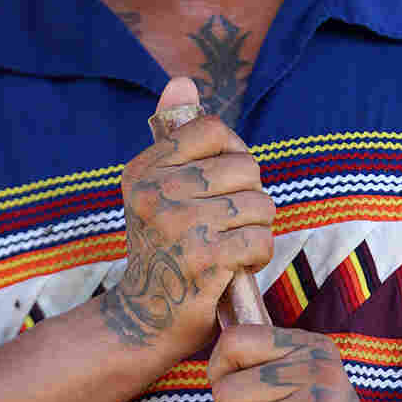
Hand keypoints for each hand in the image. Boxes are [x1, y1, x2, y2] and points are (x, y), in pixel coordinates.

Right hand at [101, 79, 275, 354]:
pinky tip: (236, 268)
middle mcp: (155, 192)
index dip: (233, 154)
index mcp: (144, 169)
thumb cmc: (162, 247)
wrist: (142, 321)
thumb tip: (181, 80)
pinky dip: (257, 256)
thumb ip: (173, 134)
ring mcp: (179, 225)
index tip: (222, 182)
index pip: (213, 131)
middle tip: (231, 224)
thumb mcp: (156, 189)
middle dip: (251, 197)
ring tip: (233, 246)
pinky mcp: (204, 259)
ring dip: (258, 229)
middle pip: (245, 167)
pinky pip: (260, 239)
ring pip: (259, 204)